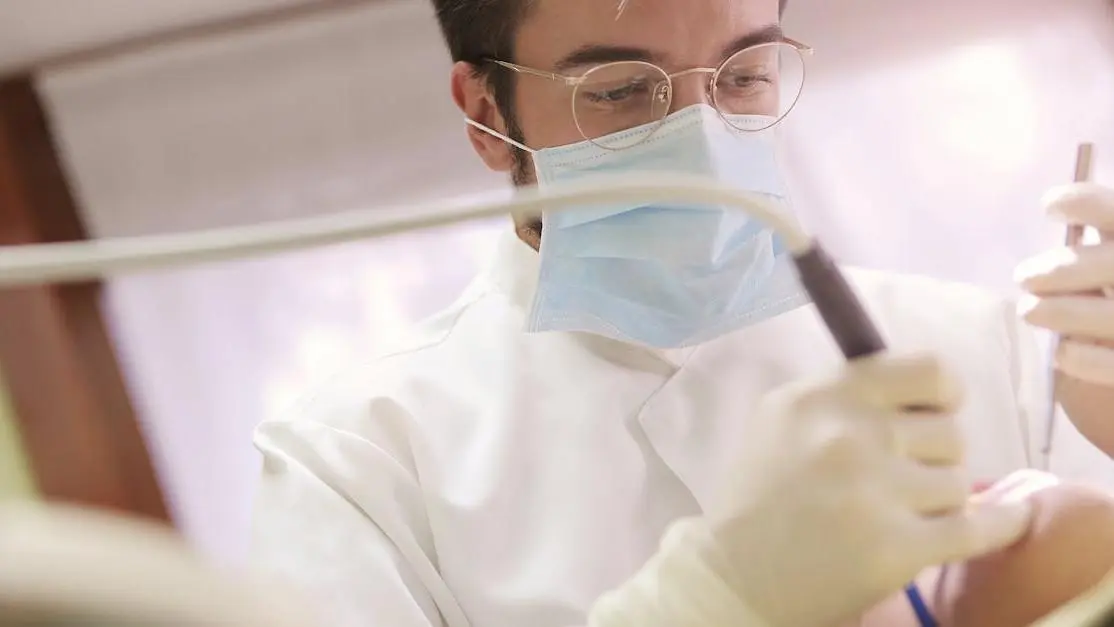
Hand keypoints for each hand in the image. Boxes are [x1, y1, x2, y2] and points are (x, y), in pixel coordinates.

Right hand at [587, 353, 1032, 626]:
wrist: (735, 575)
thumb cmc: (759, 494)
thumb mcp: (782, 418)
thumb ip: (845, 395)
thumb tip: (921, 389)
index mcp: (823, 396)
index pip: (926, 371)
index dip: (943, 392)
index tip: (936, 410)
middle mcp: (851, 435)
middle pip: (949, 432)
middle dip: (932, 457)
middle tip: (898, 479)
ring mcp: (876, 492)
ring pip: (959, 483)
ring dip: (937, 500)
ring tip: (897, 514)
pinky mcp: (897, 547)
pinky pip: (979, 528)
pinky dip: (1001, 525)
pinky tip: (1009, 519)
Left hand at [1017, 183, 1113, 386]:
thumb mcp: (1113, 266)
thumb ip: (1103, 245)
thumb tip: (1060, 210)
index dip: (1088, 202)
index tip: (1050, 206)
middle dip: (1064, 268)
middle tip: (1026, 276)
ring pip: (1112, 317)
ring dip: (1063, 312)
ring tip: (1033, 311)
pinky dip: (1082, 358)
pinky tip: (1062, 352)